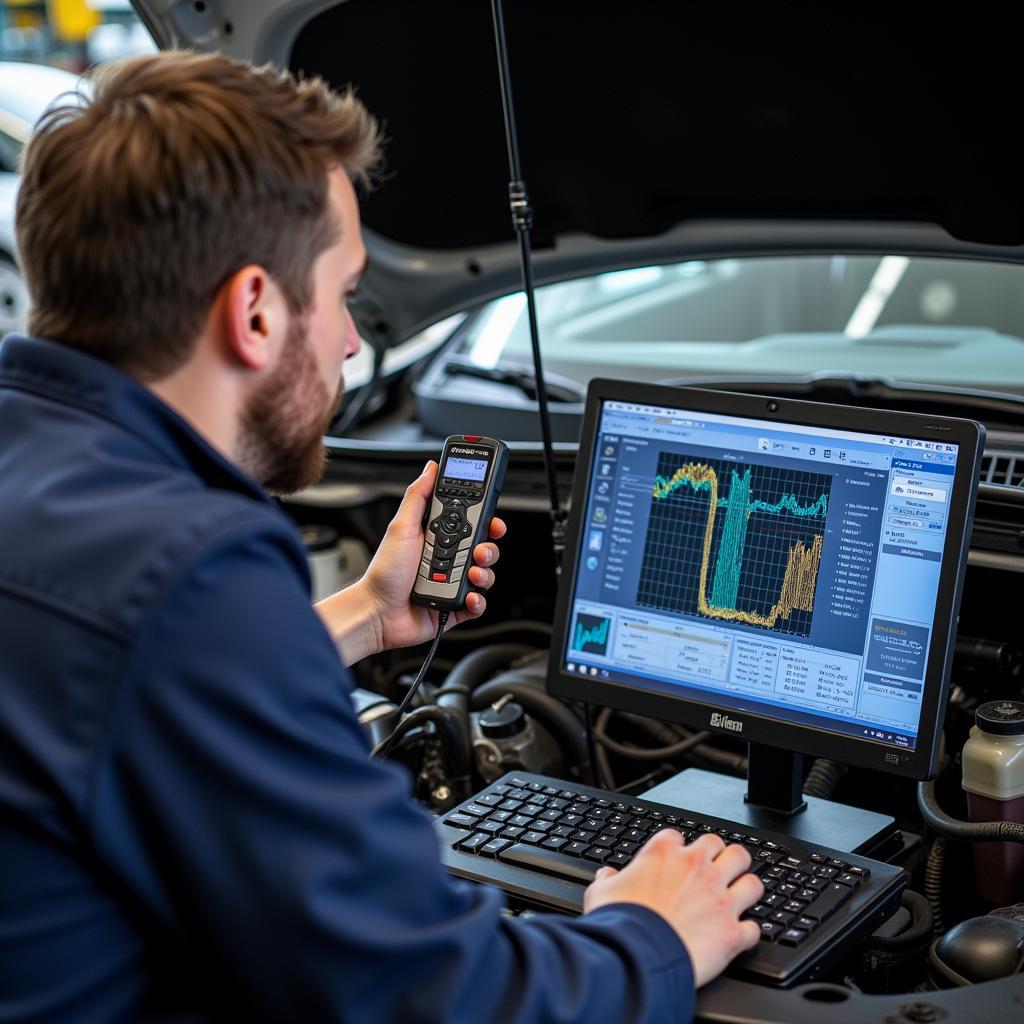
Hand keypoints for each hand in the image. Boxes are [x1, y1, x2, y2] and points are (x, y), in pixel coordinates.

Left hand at [360, 460, 505, 650]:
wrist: (377, 612)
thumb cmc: (384, 572)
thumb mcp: (401, 526)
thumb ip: (418, 496)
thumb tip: (431, 468)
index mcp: (438, 538)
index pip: (471, 524)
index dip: (486, 520)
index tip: (492, 518)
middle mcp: (448, 559)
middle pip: (484, 548)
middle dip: (489, 547)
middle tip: (480, 548)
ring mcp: (452, 583)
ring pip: (485, 575)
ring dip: (484, 573)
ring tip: (471, 573)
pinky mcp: (455, 606)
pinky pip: (478, 603)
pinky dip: (478, 600)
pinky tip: (468, 596)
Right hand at [583, 830, 762, 986]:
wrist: (637, 956)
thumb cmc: (619, 922)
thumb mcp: (601, 892)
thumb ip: (607, 880)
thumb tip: (607, 876)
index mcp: (665, 853)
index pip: (680, 835)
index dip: (678, 847)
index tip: (676, 858)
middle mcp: (697, 869)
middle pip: (728, 849)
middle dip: (726, 858)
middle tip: (719, 870)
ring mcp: (719, 900)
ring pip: (752, 881)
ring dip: (746, 888)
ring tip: (740, 896)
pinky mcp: (732, 932)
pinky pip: (754, 928)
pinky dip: (748, 933)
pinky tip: (739, 935)